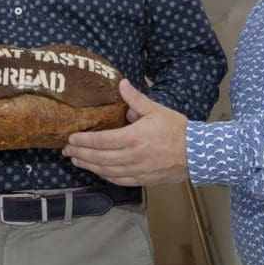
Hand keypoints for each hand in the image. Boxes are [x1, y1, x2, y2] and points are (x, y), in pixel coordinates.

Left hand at [63, 78, 188, 186]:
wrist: (197, 153)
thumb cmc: (177, 130)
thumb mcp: (156, 109)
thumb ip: (136, 98)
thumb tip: (122, 84)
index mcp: (133, 137)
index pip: (101, 140)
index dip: (84, 140)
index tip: (71, 138)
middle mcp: (132, 156)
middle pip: (99, 157)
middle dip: (80, 154)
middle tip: (66, 150)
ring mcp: (137, 170)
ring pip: (106, 171)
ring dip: (89, 166)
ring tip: (76, 160)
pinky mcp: (143, 180)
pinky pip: (119, 180)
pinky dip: (105, 176)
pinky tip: (97, 171)